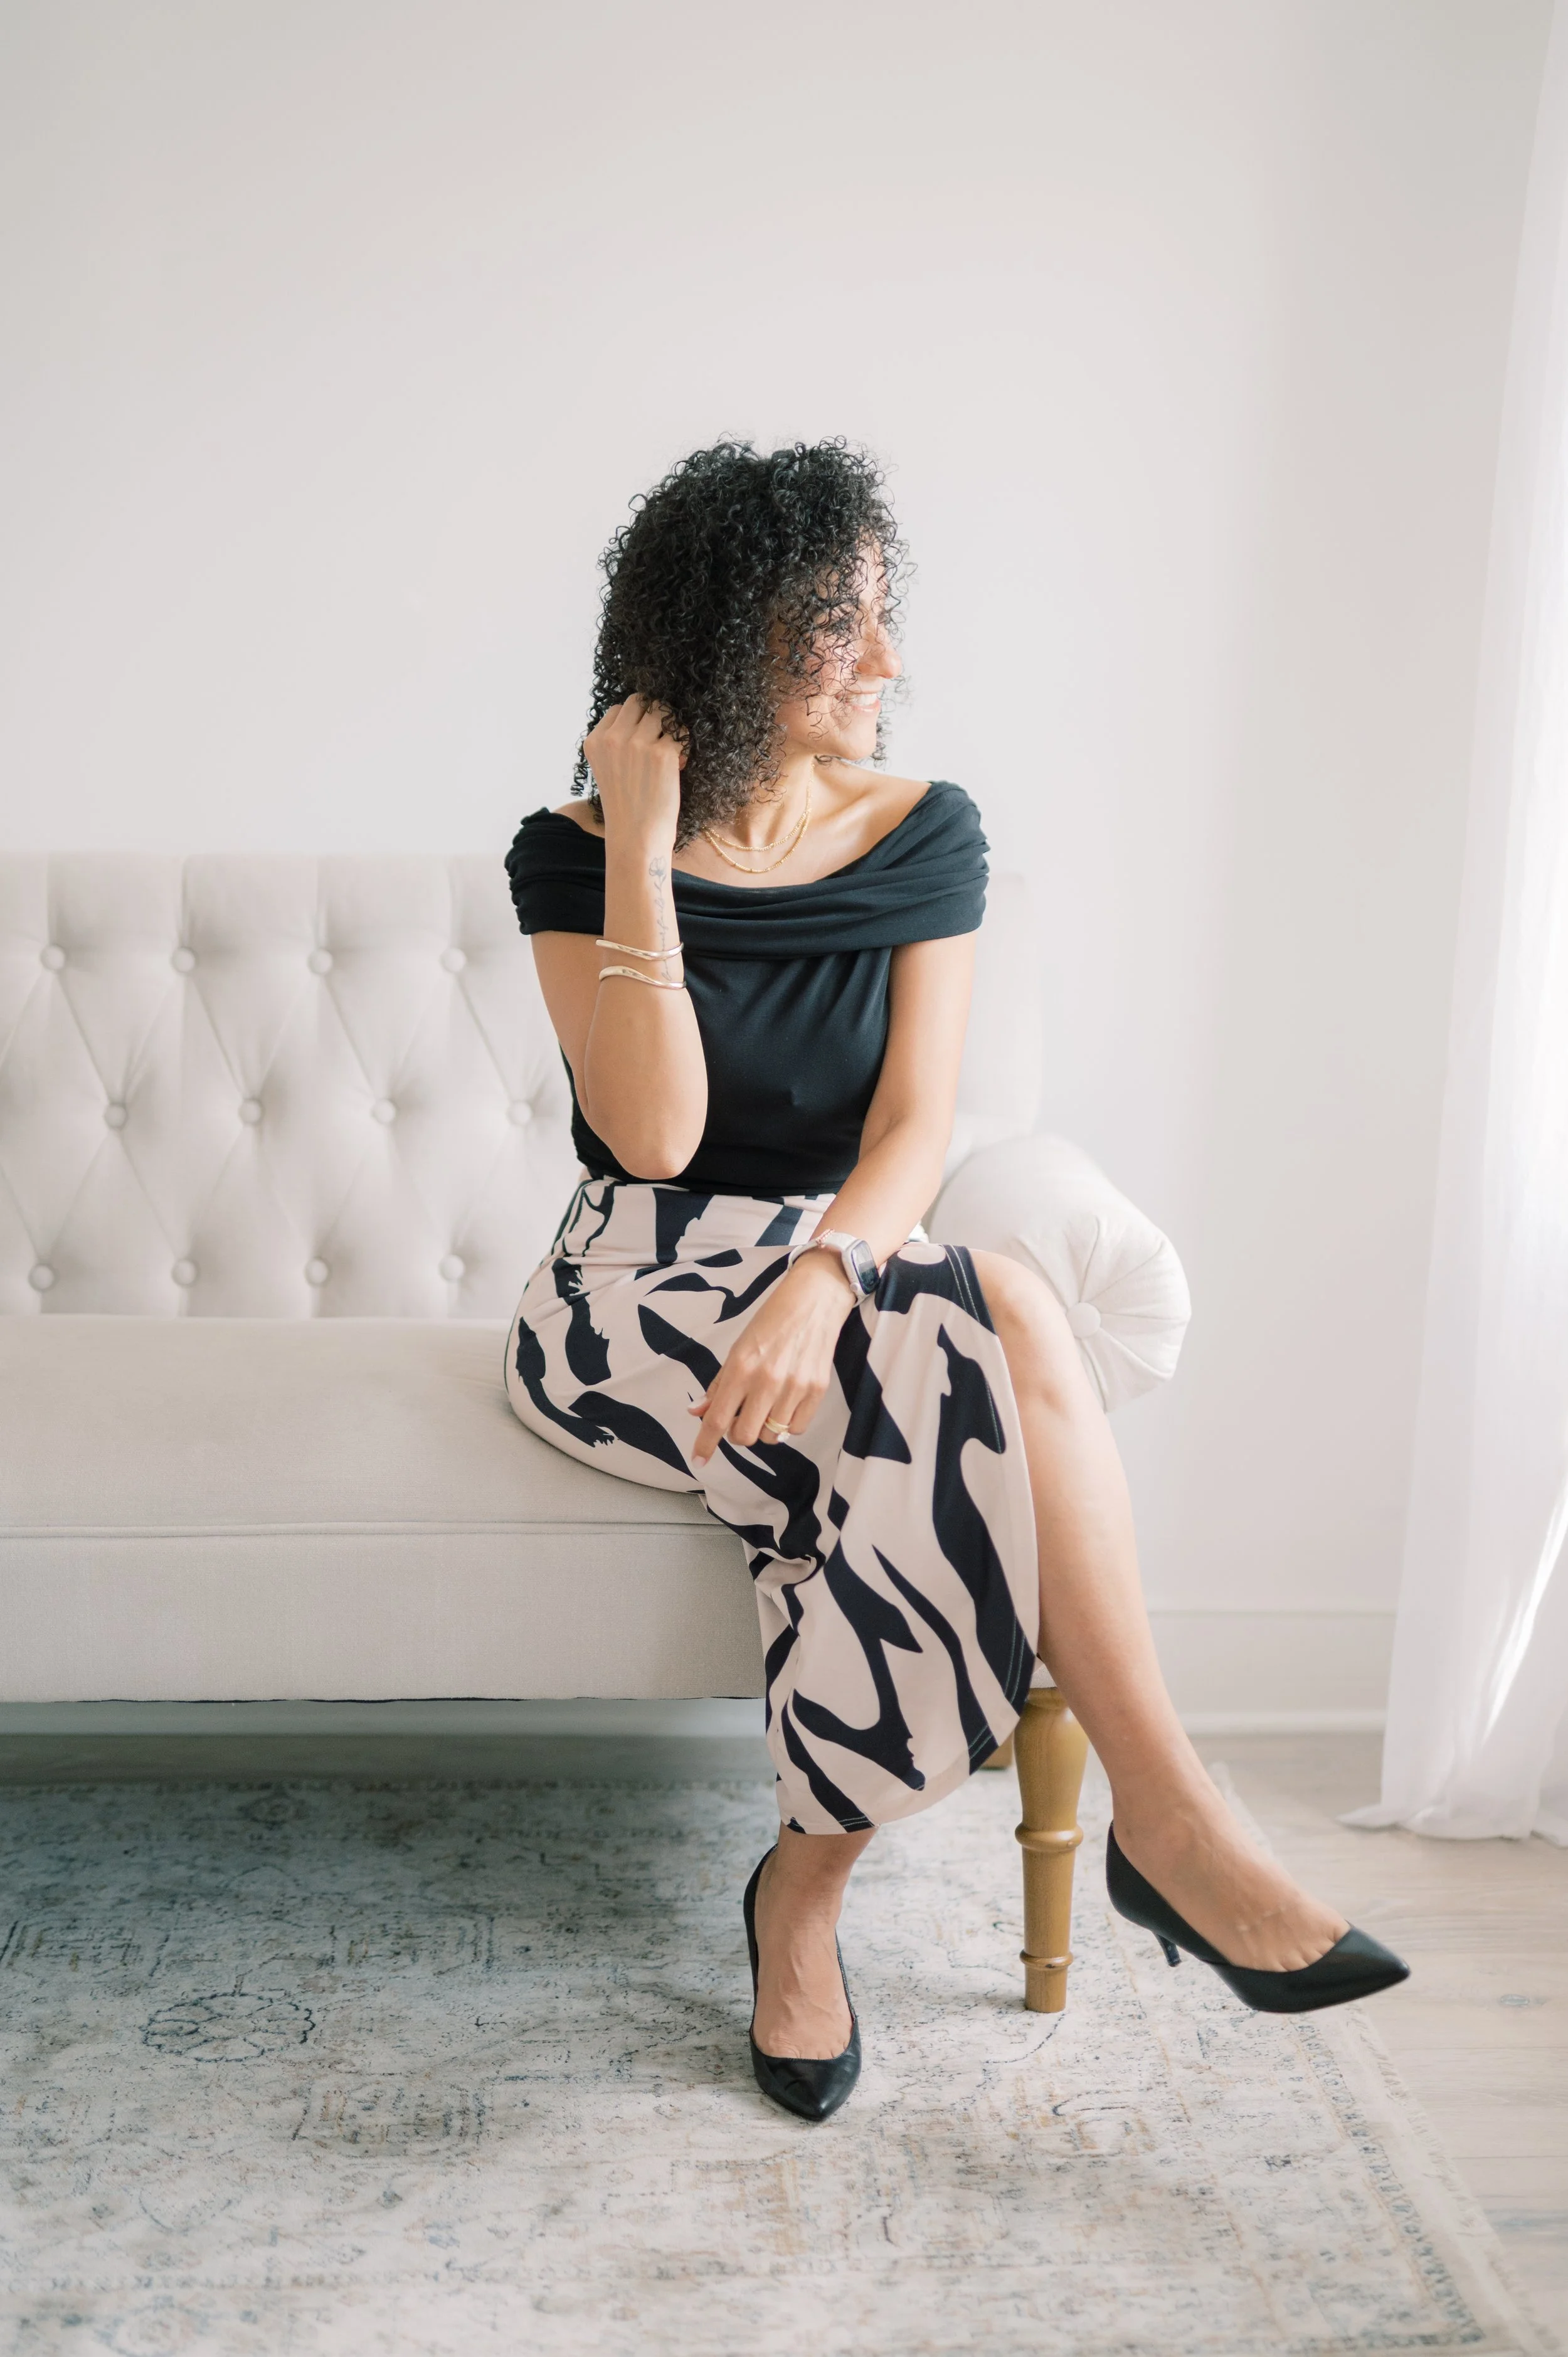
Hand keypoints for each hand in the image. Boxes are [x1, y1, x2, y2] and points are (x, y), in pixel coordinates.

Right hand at [582, 695, 685, 850]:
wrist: (636, 838)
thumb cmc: (626, 808)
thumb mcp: (608, 769)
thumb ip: (617, 742)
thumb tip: (646, 715)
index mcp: (595, 741)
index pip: (619, 708)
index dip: (636, 721)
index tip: (642, 741)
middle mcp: (613, 738)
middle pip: (640, 702)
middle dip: (654, 716)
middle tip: (661, 739)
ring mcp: (637, 743)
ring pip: (663, 713)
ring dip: (670, 730)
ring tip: (670, 755)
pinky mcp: (662, 753)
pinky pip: (680, 734)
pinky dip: (683, 747)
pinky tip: (679, 766)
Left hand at [689, 1252, 856, 1464]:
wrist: (814, 1300)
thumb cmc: (771, 1321)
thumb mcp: (738, 1348)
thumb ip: (720, 1383)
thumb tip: (697, 1411)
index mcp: (741, 1368)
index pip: (718, 1418)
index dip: (706, 1443)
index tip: (699, 1459)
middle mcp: (767, 1381)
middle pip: (744, 1435)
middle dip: (738, 1433)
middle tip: (740, 1418)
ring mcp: (795, 1387)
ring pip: (771, 1436)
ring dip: (763, 1428)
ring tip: (766, 1406)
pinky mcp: (817, 1390)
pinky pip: (796, 1429)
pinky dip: (786, 1424)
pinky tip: (786, 1404)